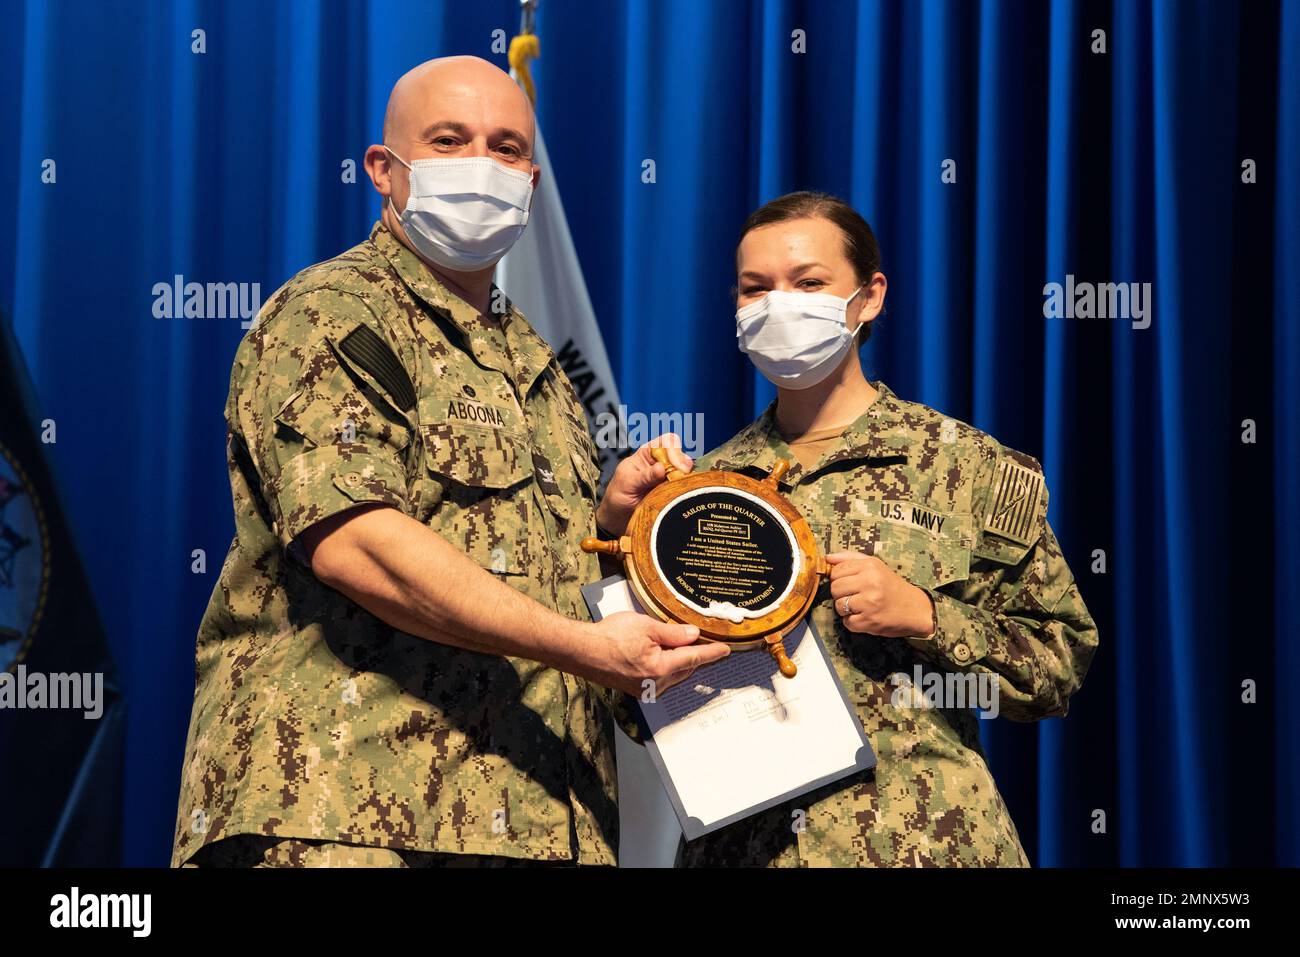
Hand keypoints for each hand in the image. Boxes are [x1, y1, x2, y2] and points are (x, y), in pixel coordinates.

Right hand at [586, 611, 729, 696]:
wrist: (582, 650)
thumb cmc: (610, 636)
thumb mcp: (646, 626)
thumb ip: (672, 633)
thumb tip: (693, 635)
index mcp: (660, 668)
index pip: (693, 658)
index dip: (711, 652)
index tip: (726, 650)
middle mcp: (654, 684)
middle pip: (685, 669)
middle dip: (695, 656)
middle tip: (706, 641)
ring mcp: (644, 689)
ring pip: (673, 675)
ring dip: (679, 662)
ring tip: (680, 644)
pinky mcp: (635, 689)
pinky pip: (660, 678)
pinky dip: (666, 667)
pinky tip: (662, 654)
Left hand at [594, 433, 693, 535]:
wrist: (618, 517)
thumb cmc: (618, 495)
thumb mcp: (628, 482)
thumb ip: (644, 476)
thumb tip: (662, 468)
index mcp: (647, 454)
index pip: (667, 442)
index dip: (674, 451)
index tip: (675, 466)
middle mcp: (661, 464)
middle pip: (681, 456)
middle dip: (683, 466)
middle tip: (680, 477)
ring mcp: (668, 478)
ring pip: (686, 472)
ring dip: (685, 479)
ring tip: (678, 488)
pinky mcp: (673, 492)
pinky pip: (685, 488)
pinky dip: (686, 490)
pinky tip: (681, 494)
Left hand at [827, 551, 935, 637]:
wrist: (915, 609)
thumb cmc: (891, 586)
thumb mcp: (875, 565)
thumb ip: (850, 558)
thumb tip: (827, 558)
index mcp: (870, 566)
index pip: (836, 571)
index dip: (839, 578)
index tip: (850, 583)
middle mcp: (870, 582)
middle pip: (835, 588)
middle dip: (841, 594)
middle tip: (855, 596)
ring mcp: (870, 603)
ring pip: (838, 606)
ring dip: (846, 609)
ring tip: (861, 606)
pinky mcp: (870, 621)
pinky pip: (847, 622)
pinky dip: (853, 622)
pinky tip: (865, 616)